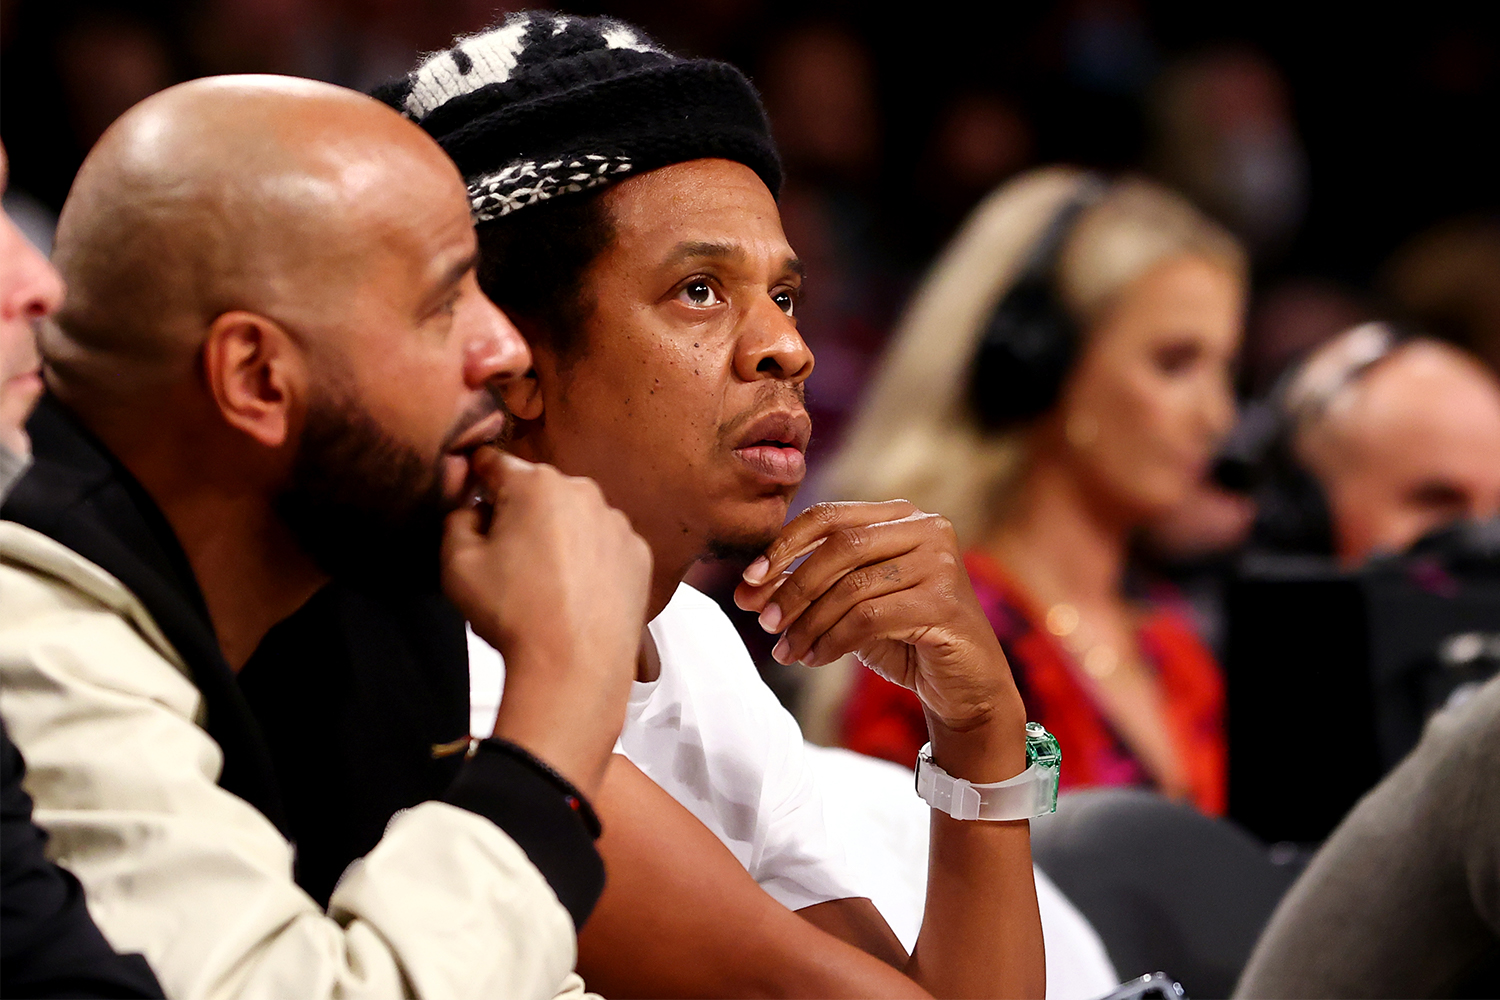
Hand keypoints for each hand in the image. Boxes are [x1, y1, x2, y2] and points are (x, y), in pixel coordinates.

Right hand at [443, 447, 651, 795]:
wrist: (575, 667)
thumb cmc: (512, 614)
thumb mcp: (456, 563)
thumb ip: (457, 518)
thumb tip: (473, 507)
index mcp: (535, 484)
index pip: (494, 463)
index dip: (476, 479)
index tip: (471, 499)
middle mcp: (582, 491)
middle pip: (538, 490)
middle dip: (519, 512)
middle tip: (505, 557)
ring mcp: (616, 523)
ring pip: (574, 516)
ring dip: (557, 535)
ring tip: (543, 582)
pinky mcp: (638, 554)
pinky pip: (603, 545)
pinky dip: (589, 559)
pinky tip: (574, 592)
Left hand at [734, 501, 1024, 779]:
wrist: (963, 685)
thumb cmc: (903, 636)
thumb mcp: (849, 604)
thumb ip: (806, 587)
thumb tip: (745, 589)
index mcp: (902, 516)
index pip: (830, 516)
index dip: (784, 544)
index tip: (748, 578)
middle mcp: (928, 529)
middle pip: (840, 548)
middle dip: (792, 586)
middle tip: (763, 621)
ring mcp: (941, 564)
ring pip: (852, 587)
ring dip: (809, 622)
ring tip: (786, 650)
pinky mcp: (944, 604)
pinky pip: (869, 618)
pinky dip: (832, 640)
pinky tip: (814, 658)